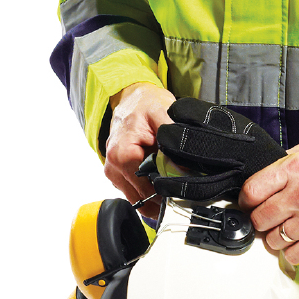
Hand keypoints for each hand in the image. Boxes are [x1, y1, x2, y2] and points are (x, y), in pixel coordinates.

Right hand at [104, 81, 174, 203]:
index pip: (146, 189)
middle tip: (182, 193)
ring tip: (173, 186)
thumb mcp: (163, 114)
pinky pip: (134, 191)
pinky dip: (149, 190)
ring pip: (138, 199)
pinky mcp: (116, 175)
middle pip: (141, 198)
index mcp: (122, 155)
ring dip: (156, 197)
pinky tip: (161, 181)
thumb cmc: (145, 105)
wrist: (132, 98)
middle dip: (163, 198)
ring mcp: (113, 173)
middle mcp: (113, 167)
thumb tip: (185, 166)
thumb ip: (174, 138)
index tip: (183, 191)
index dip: (167, 192)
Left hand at [240, 144, 298, 264]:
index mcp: (294, 168)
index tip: (250, 205)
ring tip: (287, 230)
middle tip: (269, 219)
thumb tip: (263, 181)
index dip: (246, 201)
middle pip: (260, 218)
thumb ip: (284, 164)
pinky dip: (292, 252)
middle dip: (261, 220)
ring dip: (276, 238)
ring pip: (274, 240)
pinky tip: (298, 242)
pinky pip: (294, 255)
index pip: (252, 191)